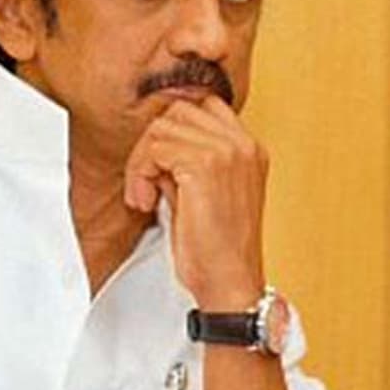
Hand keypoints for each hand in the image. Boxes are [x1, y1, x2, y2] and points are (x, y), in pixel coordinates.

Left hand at [123, 96, 267, 309]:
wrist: (230, 282)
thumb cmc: (217, 249)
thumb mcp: (204, 193)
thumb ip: (185, 162)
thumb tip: (154, 148)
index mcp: (249, 149)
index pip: (202, 107)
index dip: (171, 134)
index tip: (159, 169)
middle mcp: (243, 144)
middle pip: (178, 111)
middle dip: (151, 145)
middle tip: (146, 183)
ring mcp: (227, 151)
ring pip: (161, 128)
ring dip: (141, 161)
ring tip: (144, 196)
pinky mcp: (204, 164)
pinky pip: (154, 149)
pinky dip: (140, 174)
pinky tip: (145, 202)